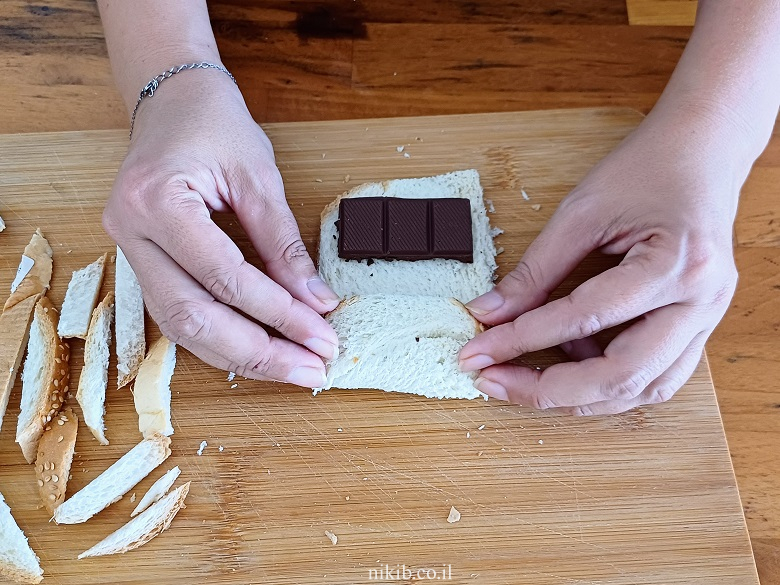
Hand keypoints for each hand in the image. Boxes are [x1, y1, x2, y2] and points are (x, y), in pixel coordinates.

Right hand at [103, 71, 339, 386]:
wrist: (171, 100)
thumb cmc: (213, 123)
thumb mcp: (259, 176)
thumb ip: (285, 244)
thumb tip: (317, 301)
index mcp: (156, 200)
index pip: (224, 277)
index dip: (278, 313)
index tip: (321, 334)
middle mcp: (131, 232)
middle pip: (193, 317)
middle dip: (259, 353)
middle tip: (311, 369)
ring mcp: (128, 251)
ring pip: (181, 327)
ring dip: (241, 356)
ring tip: (293, 368)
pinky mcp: (141, 263)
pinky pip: (178, 316)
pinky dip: (220, 339)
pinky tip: (259, 352)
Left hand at [458, 113, 741, 414]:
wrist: (703, 152)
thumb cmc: (646, 169)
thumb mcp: (581, 212)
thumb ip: (535, 271)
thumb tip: (488, 314)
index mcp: (675, 263)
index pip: (585, 317)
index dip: (521, 339)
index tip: (477, 352)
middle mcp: (701, 302)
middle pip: (622, 375)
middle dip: (549, 390)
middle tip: (493, 381)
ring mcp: (707, 319)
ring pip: (643, 389)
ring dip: (578, 396)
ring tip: (524, 379)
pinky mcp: (698, 327)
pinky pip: (655, 377)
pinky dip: (607, 383)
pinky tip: (572, 364)